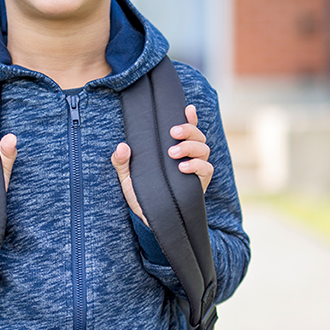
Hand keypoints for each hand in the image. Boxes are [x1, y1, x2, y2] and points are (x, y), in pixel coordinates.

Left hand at [111, 104, 212, 226]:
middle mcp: (188, 157)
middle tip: (172, 133)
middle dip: (188, 130)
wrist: (149, 220)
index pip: (186, 130)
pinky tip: (182, 168)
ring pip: (204, 149)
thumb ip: (122, 162)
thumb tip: (121, 146)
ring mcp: (196, 170)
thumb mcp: (127, 178)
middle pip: (198, 136)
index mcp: (174, 150)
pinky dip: (197, 166)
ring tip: (173, 153)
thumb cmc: (141, 195)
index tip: (187, 109)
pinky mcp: (199, 184)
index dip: (190, 118)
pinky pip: (207, 169)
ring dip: (191, 147)